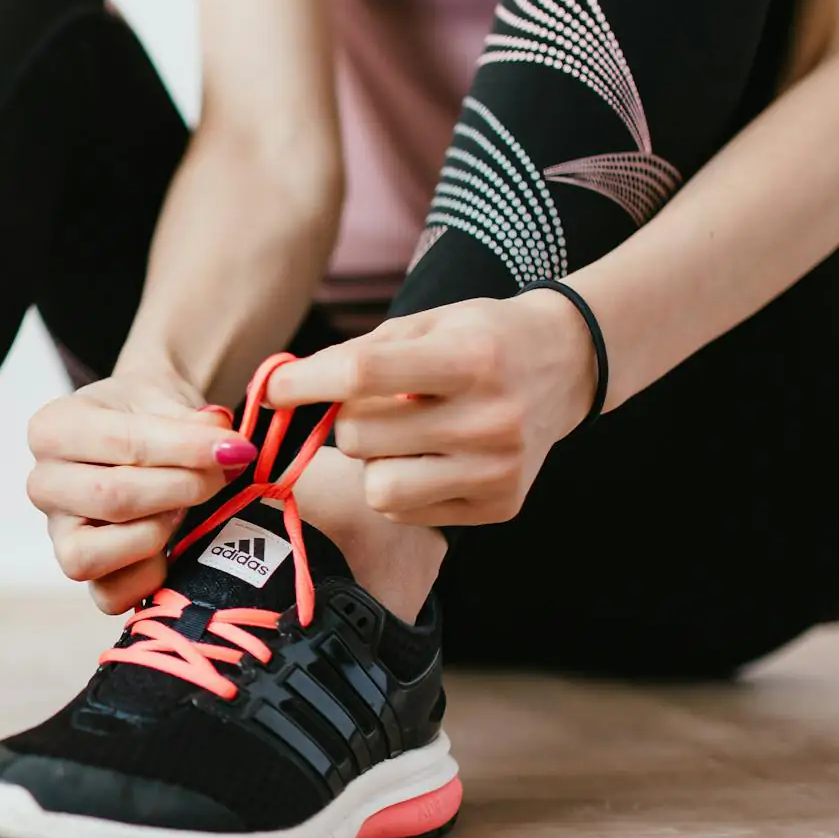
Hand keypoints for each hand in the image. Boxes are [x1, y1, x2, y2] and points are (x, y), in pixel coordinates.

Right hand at [27, 372, 254, 612]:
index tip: (234, 448)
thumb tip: (226, 446)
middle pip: (111, 499)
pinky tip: (172, 543)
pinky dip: (148, 576)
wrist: (139, 428)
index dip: (185, 449)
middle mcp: (43, 483)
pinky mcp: (82, 569)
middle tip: (221, 474)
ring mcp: (58, 532)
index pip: (122, 443)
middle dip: (181, 489)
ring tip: (185, 507)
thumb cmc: (146, 414)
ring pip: (92, 556)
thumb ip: (194, 422)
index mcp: (52, 430)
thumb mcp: (166, 397)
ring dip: (156, 533)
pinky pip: (109, 595)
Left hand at [266, 291, 597, 525]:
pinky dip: (401, 486)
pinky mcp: (500, 506)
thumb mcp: (426, 325)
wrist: (564, 364)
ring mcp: (498, 470)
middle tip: (379, 405)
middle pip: (360, 438)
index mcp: (471, 358)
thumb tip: (282, 392)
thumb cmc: (479, 339)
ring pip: (377, 487)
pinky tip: (432, 457)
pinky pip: (404, 512)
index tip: (273, 390)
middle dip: (349, 421)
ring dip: (374, 462)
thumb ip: (355, 355)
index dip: (306, 384)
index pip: (363, 374)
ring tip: (407, 435)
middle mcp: (490, 419)